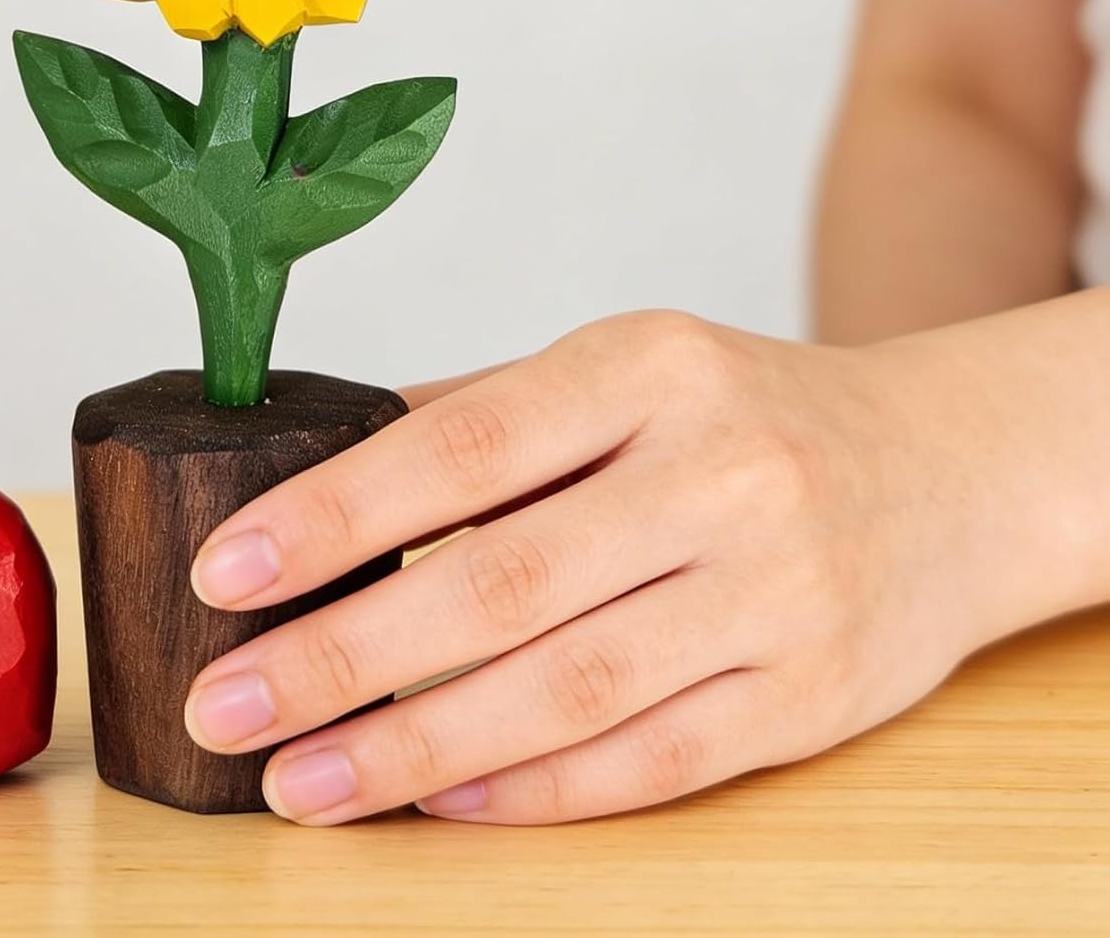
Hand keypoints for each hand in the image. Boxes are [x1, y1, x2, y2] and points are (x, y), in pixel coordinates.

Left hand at [180, 310, 1088, 824]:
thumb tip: (319, 466)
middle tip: (225, 702)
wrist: (941, 470)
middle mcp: (719, 474)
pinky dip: (533, 791)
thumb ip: (484, 413)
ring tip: (299, 780)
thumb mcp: (628, 367)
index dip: (338, 513)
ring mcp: (773, 593)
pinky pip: (650, 761)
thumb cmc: (745, 413)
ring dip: (414, 747)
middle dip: (344, 654)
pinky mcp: (809, 698)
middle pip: (502, 584)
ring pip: (567, 690)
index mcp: (650, 368)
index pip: (466, 444)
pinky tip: (435, 799)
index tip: (227, 568)